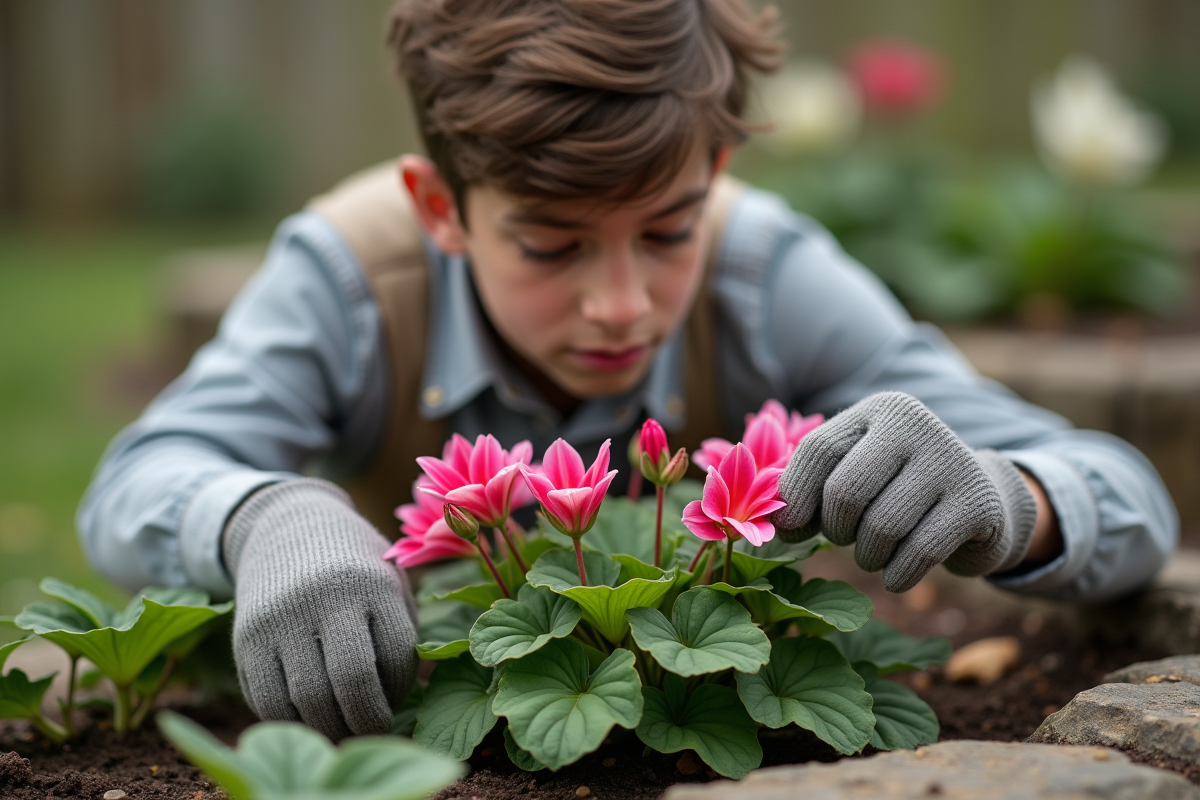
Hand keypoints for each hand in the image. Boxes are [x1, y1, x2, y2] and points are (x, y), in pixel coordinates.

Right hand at [223, 478, 416, 738]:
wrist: (286, 524)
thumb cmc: (353, 563)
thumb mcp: (389, 576)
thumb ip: (401, 629)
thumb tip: (408, 700)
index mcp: (371, 583)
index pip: (396, 656)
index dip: (401, 688)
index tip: (397, 695)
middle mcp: (324, 599)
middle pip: (351, 682)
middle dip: (369, 721)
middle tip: (374, 729)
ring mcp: (279, 620)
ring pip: (306, 701)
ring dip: (330, 729)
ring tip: (343, 727)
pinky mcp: (244, 639)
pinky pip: (266, 702)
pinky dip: (290, 722)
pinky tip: (307, 716)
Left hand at [771, 392, 1037, 591]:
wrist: (978, 506)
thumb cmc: (896, 492)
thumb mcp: (855, 475)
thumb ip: (811, 489)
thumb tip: (779, 522)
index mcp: (878, 410)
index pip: (818, 450)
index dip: (795, 496)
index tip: (790, 528)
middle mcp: (916, 424)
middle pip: (845, 491)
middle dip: (836, 528)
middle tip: (844, 538)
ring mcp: (950, 459)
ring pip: (881, 527)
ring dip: (867, 556)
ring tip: (874, 553)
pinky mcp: (977, 500)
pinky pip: (919, 552)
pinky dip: (897, 575)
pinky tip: (896, 575)